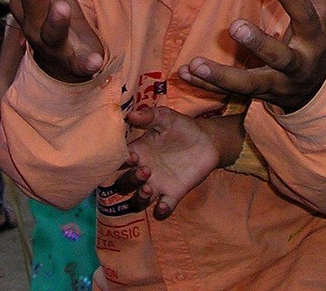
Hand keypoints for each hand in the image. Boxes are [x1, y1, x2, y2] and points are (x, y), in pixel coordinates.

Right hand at [10, 0, 103, 82]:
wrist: (60, 62)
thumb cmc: (55, 14)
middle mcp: (31, 19)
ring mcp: (48, 42)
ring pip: (47, 30)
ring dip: (55, 19)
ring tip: (64, 6)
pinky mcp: (69, 63)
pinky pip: (75, 65)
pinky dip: (84, 64)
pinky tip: (95, 62)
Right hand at [113, 107, 227, 219]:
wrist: (207, 140)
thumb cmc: (182, 128)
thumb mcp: (166, 118)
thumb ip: (149, 116)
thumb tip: (130, 115)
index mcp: (138, 152)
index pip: (118, 162)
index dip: (118, 162)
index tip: (129, 156)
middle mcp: (144, 171)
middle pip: (124, 184)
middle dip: (130, 181)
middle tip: (145, 170)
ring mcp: (158, 185)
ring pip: (138, 201)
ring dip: (139, 199)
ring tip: (148, 189)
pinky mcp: (174, 194)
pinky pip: (163, 210)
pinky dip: (161, 211)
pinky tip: (163, 205)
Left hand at [178, 0, 325, 112]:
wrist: (312, 93)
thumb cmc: (311, 43)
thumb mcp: (320, 16)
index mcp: (314, 42)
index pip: (306, 18)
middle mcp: (296, 67)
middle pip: (279, 57)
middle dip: (258, 44)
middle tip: (234, 26)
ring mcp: (275, 85)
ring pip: (249, 84)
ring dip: (222, 76)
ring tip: (196, 63)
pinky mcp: (256, 96)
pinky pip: (229, 93)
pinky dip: (206, 85)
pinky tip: (185, 72)